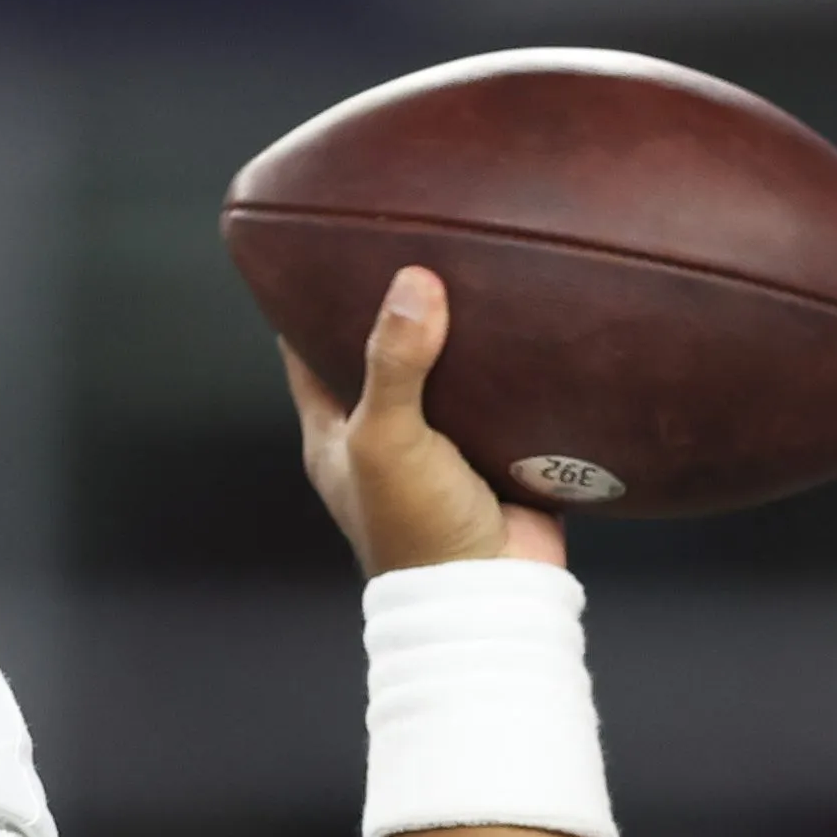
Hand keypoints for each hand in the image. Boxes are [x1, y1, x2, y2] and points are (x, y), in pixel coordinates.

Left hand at [282, 265, 564, 576]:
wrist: (493, 593)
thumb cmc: (417, 528)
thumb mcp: (386, 439)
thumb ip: (393, 363)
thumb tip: (413, 283)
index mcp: (335, 432)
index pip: (307, 351)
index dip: (311, 301)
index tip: (329, 247)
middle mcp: (383, 434)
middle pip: (382, 353)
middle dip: (398, 305)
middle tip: (421, 243)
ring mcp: (442, 443)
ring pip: (447, 371)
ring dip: (462, 331)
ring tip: (480, 265)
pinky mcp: (497, 451)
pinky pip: (502, 395)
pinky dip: (512, 364)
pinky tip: (529, 319)